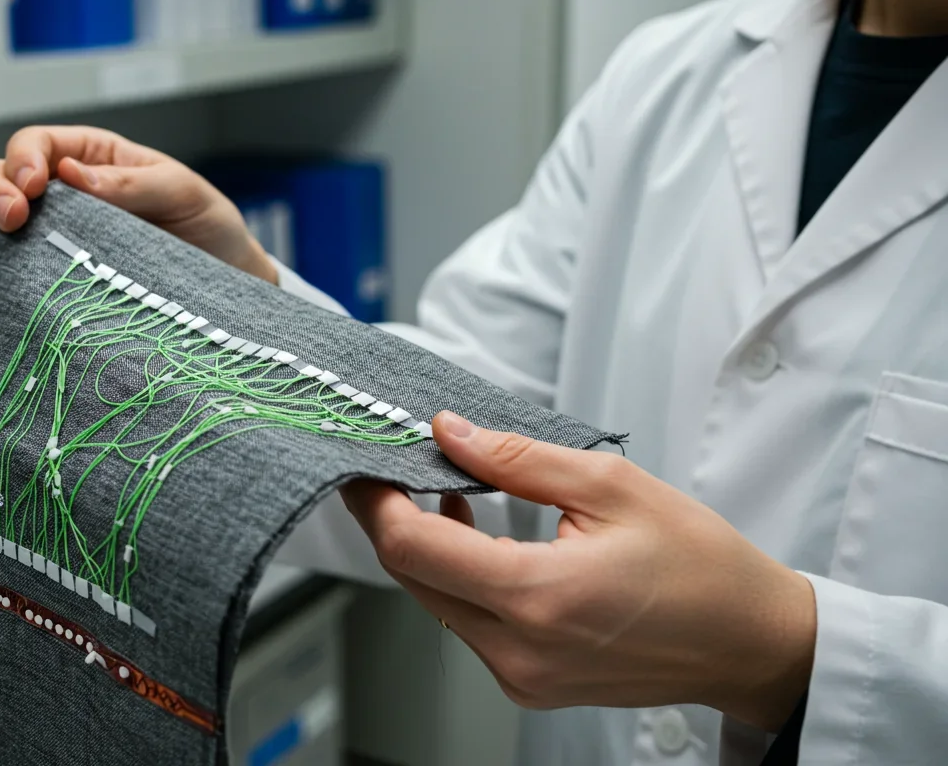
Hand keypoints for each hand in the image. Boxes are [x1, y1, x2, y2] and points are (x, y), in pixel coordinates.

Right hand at [0, 125, 275, 284]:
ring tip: (9, 256)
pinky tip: (9, 292)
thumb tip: (71, 174)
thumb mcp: (181, 192)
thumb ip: (130, 182)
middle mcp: (56, 199)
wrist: (224, 286)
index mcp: (87, 160)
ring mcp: (44, 244)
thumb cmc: (207, 229)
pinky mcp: (41, 288)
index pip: (32, 144)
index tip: (33, 186)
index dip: (21, 159)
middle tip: (14, 219)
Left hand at [341, 411, 816, 730]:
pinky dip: (461, 579)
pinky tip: (480, 538)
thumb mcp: (611, 486)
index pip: (413, 548)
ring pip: (436, 603)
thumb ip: (516, 458)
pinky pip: (468, 626)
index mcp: (538, 596)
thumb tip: (449, 432)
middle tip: (400, 466)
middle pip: (413, 578)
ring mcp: (522, 677)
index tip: (367, 464)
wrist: (749, 642)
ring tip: (450, 491)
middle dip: (394, 518)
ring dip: (429, 548)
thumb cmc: (701, 567)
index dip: (376, 501)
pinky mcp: (529, 686)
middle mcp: (519, 650)